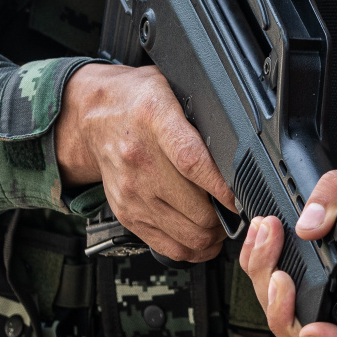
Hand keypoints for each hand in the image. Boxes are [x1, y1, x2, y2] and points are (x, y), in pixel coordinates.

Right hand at [55, 63, 235, 262]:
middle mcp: (140, 160)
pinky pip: (168, 246)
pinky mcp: (127, 213)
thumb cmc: (136, 102)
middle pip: (196, 208)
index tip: (241, 197)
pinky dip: (193, 249)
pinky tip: (203, 236)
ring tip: (222, 224)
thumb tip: (237, 143)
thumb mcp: (170, 88)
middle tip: (237, 211)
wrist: (94, 117)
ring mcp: (132, 192)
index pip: (192, 162)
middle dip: (226, 217)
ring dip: (213, 236)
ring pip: (188, 234)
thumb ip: (200, 114)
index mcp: (154, 120)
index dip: (222, 186)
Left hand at [237, 161, 336, 336]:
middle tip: (276, 275)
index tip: (312, 330)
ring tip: (264, 239)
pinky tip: (260, 238)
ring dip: (266, 285)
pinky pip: (280, 298)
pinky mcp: (312, 288)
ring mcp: (333, 302)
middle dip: (284, 311)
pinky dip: (261, 271)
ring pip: (289, 321)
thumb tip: (309, 226)